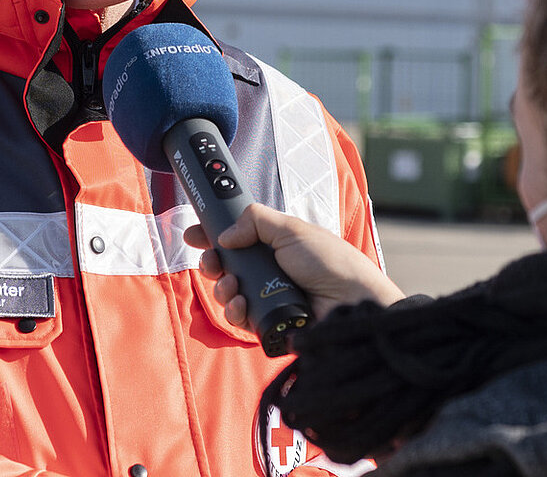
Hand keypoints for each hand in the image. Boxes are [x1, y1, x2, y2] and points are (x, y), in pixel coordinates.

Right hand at [184, 204, 402, 329]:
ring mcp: (269, 299)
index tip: (194, 235)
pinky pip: (241, 319)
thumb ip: (256, 221)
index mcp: (276, 247)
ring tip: (233, 285)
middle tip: (212, 262)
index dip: (213, 237)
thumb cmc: (332, 262)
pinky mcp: (269, 324)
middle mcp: (270, 273)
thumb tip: (226, 234)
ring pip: (230, 295)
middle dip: (213, 264)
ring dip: (223, 289)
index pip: (236, 240)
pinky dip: (236, 311)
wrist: (352, 301)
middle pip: (227, 268)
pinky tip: (242, 304)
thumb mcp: (292, 230)